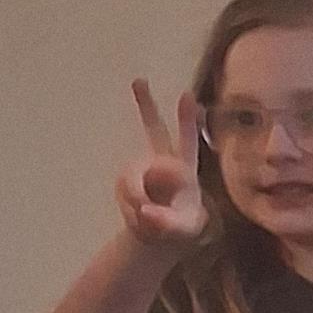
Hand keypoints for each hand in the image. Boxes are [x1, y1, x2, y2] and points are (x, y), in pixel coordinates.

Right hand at [114, 78, 207, 249]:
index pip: (187, 141)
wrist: (159, 233)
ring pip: (134, 179)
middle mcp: (161, 162)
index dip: (187, 120)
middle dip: (146, 105)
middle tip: (139, 79)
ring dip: (140, 201)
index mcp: (185, 167)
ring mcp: (141, 170)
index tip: (187, 95)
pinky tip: (142, 215)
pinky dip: (132, 209)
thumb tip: (146, 210)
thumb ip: (169, 222)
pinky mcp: (126, 180)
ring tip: (150, 216)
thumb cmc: (183, 226)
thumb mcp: (184, 229)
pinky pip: (125, 193)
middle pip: (153, 129)